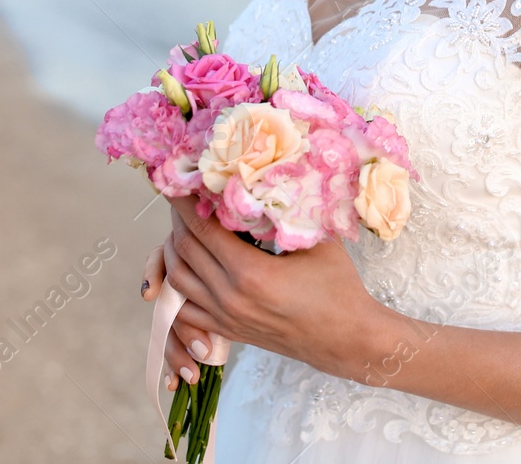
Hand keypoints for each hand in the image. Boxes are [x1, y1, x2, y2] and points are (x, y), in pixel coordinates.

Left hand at [149, 194, 387, 383]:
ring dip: (174, 252)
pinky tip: (185, 269)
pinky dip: (176, 289)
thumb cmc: (338, 289)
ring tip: (183, 229)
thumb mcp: (317, 241)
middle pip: (185, 251)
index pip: (203, 229)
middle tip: (182, 198)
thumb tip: (266, 181)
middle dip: (179, 221)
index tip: (179, 181)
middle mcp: (229, 297)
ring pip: (178, 281)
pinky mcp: (228, 331)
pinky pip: (184, 311)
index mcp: (250, 272)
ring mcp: (225, 318)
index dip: (186, 203)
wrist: (346, 339)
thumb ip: (288, 213)